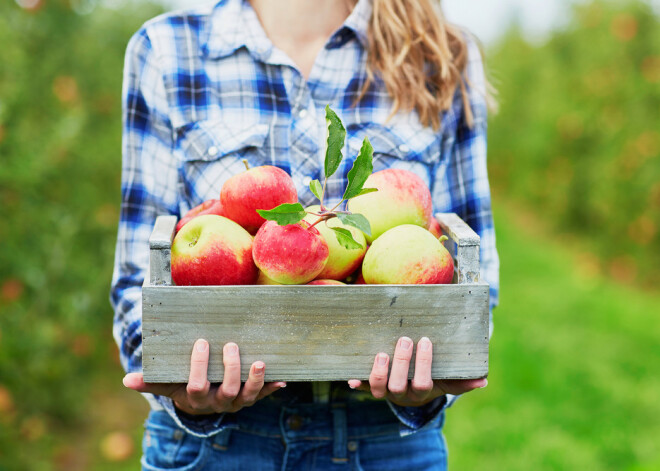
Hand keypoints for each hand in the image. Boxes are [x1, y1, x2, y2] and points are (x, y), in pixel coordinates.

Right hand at [123, 339, 285, 414]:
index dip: (199, 366)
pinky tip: (282, 379)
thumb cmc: (183, 385)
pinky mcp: (251, 397)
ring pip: (248, 396)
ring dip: (255, 380)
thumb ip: (151, 381)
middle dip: (230, 369)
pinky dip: (272, 387)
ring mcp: (236, 401)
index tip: (201, 343)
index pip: (196, 385)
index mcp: (196, 398)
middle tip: (231, 346)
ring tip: (259, 362)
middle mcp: (218, 403)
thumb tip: (127, 380)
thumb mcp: (168, 383)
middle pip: (226, 391)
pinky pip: (263, 395)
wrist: (202, 402)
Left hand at [347, 336, 486, 406]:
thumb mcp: (447, 380)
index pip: (424, 383)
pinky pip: (361, 385)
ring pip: (378, 389)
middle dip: (401, 363)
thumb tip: (483, 380)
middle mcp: (401, 394)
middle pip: (399, 386)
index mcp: (421, 392)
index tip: (425, 341)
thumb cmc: (431, 377)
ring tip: (381, 353)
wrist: (410, 388)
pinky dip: (356, 382)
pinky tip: (351, 377)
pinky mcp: (369, 385)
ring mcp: (384, 390)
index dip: (423, 364)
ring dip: (378, 373)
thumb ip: (463, 381)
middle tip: (404, 340)